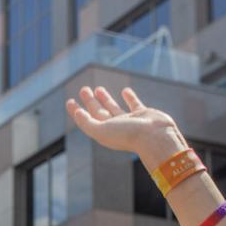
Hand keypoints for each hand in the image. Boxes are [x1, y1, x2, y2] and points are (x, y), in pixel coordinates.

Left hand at [65, 86, 186, 170]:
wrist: (155, 136)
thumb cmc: (127, 135)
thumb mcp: (102, 130)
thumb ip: (87, 123)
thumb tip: (77, 112)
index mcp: (103, 133)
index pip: (86, 120)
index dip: (77, 111)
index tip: (69, 101)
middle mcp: (115, 128)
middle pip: (98, 113)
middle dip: (90, 101)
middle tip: (84, 89)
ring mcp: (129, 121)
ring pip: (114, 108)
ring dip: (105, 99)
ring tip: (98, 88)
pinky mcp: (143, 114)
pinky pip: (134, 104)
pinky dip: (129, 97)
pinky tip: (125, 91)